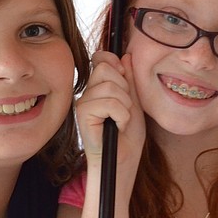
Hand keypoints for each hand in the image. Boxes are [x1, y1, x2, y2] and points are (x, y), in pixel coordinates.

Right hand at [76, 51, 144, 169]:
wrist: (123, 162)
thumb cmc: (128, 137)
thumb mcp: (134, 102)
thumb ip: (129, 80)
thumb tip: (126, 56)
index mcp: (99, 87)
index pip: (100, 58)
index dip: (114, 61)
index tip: (124, 76)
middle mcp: (88, 93)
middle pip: (105, 68)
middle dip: (124, 88)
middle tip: (125, 109)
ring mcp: (83, 103)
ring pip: (109, 86)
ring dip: (125, 105)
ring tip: (122, 121)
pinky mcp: (83, 115)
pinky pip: (109, 103)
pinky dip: (122, 116)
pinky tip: (118, 127)